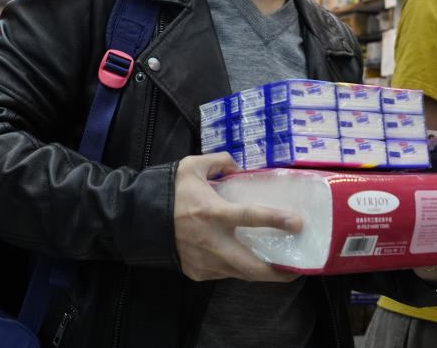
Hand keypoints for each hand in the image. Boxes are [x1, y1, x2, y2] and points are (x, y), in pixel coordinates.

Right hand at [174, 152, 301, 282]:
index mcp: (213, 213)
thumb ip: (219, 161)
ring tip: (276, 266)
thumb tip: (238, 167)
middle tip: (296, 268)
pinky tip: (244, 260)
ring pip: (240, 274)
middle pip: (252, 267)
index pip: (250, 217)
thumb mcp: (191, 166)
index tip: (298, 223)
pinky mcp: (197, 272)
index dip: (276, 220)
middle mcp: (211, 242)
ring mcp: (204, 261)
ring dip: (259, 272)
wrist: (138, 219)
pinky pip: (224, 273)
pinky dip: (237, 268)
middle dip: (278, 273)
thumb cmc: (167, 193)